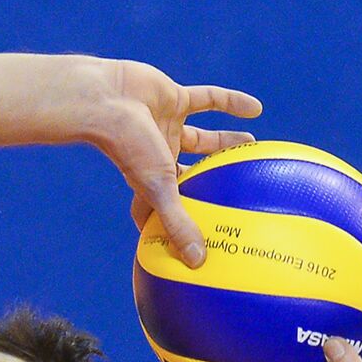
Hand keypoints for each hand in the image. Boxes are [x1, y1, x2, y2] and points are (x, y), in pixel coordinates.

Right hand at [82, 59, 261, 267]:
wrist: (105, 100)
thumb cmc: (127, 147)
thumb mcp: (159, 190)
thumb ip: (178, 225)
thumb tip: (197, 263)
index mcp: (153, 182)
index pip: (166, 210)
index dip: (178, 225)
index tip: (195, 240)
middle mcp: (159, 156)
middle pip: (191, 173)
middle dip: (211, 180)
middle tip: (239, 190)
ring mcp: (166, 126)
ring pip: (202, 137)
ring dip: (225, 141)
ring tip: (251, 145)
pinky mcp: (173, 97)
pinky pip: (208, 99)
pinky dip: (231, 102)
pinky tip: (256, 110)